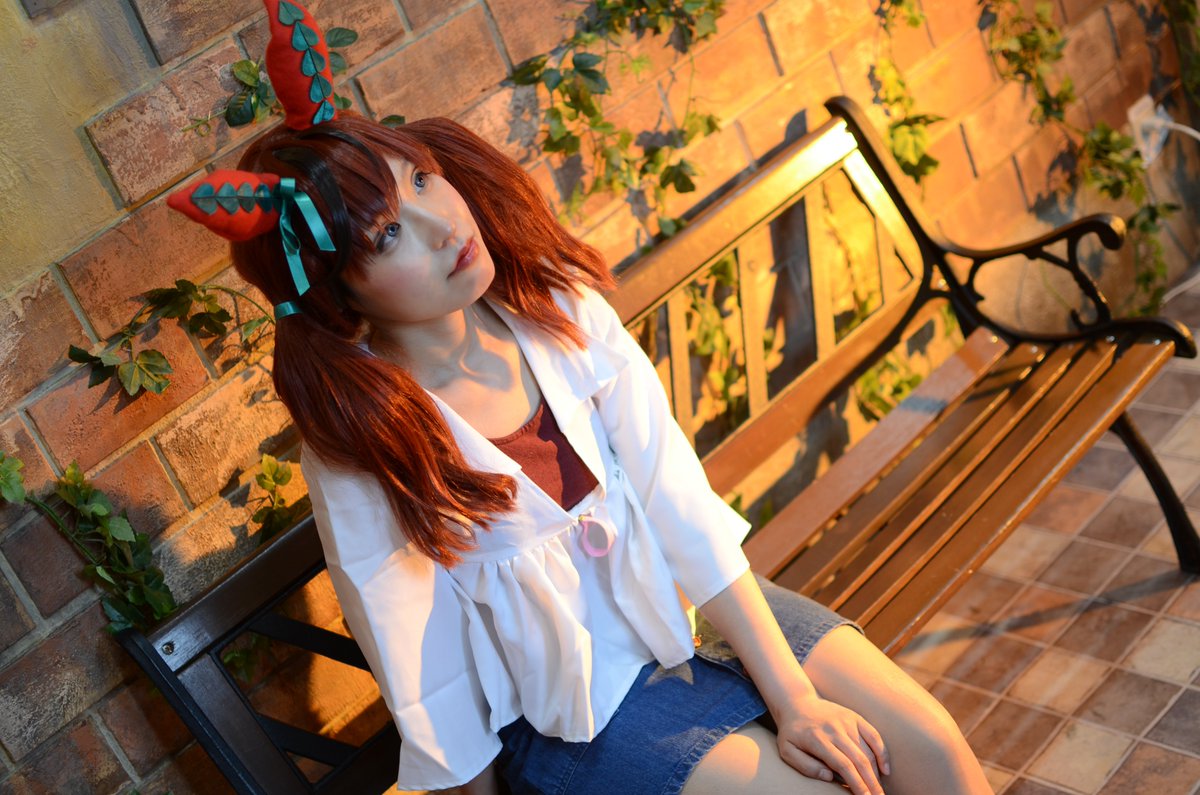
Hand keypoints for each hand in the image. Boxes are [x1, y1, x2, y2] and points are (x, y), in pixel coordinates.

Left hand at [773, 694, 889, 794]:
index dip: (857, 784)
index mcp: (818, 740)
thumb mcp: (787, 751)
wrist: (797, 703)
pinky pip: (874, 735)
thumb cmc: (792, 732)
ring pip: (868, 750)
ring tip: (878, 789)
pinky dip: (882, 752)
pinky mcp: (855, 717)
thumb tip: (828, 776)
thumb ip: (805, 766)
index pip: (844, 766)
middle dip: (871, 783)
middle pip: (860, 760)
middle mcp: (835, 730)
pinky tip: (885, 769)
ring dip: (876, 773)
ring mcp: (847, 722)